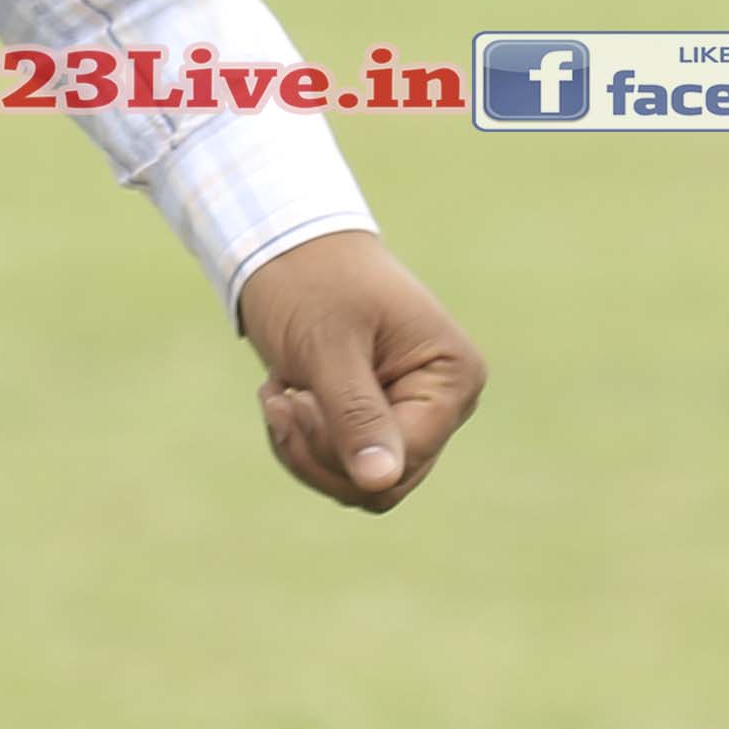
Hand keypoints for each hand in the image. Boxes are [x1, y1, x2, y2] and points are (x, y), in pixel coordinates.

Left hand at [239, 231, 484, 512]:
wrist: (286, 246)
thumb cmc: (312, 282)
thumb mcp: (329, 348)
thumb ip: (356, 416)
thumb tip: (381, 482)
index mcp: (451, 376)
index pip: (406, 457)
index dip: (342, 449)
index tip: (292, 404)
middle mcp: (445, 401)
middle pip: (386, 480)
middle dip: (319, 453)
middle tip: (278, 404)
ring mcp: (414, 413)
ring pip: (362, 482)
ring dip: (306, 450)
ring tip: (276, 398)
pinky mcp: (379, 418)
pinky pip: (344, 465)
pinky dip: (304, 442)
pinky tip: (281, 398)